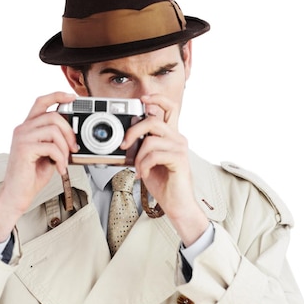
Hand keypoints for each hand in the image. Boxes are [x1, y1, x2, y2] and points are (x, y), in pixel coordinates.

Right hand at [0, 92, 77, 242]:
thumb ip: (55, 141)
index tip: (72, 98)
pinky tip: (59, 168)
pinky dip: (60, 159)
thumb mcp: (47, 154)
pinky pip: (51, 147)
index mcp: (27, 127)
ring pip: (54, 130)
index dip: (57, 96)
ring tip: (64, 161)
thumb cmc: (31, 177)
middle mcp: (22, 129)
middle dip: (69, 132)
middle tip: (73, 148)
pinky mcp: (24, 148)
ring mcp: (22, 137)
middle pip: (53, 116)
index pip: (41, 102)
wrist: (16, 195)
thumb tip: (73, 136)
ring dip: (65, 148)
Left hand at [121, 93, 208, 245]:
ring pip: (150, 141)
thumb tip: (128, 136)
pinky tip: (144, 174)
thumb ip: (142, 146)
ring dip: (138, 157)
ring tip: (139, 169)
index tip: (143, 99)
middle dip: (133, 131)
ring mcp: (179, 148)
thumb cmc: (163, 183)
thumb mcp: (147, 161)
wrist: (176, 204)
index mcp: (171, 136)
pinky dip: (144, 165)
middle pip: (153, 121)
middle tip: (124, 144)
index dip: (157, 99)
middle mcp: (177, 138)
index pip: (170, 108)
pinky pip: (154, 155)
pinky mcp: (179, 160)